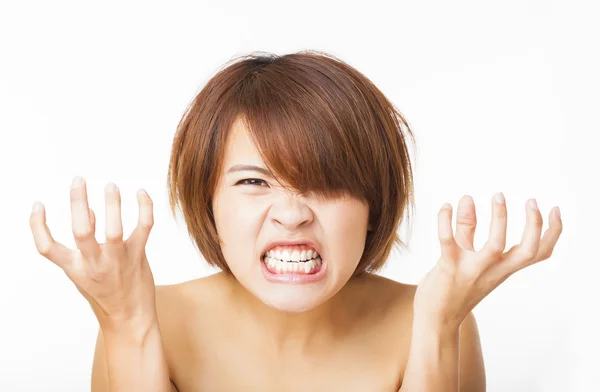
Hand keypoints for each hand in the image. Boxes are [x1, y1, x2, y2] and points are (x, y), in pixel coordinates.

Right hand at [30, 176, 156, 331]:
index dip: (37, 226)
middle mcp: (94, 264)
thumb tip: (88, 208)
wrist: (129, 318)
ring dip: (113, 204)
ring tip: (111, 185)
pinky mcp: (138, 257)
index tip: (38, 204)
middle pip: (81, 231)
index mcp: (74, 268)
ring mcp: (117, 261)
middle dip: (77, 202)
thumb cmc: (106, 292)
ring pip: (114, 230)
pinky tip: (141, 193)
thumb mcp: (85, 271)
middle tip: (78, 179)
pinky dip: (144, 208)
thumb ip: (84, 242)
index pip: (46, 248)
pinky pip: (144, 228)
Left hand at [413, 193, 562, 330]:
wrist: (435, 319)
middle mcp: (493, 271)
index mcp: (503, 269)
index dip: (552, 232)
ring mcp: (472, 270)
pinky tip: (446, 206)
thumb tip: (468, 197)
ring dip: (499, 219)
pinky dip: (446, 221)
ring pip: (495, 246)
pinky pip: (449, 242)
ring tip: (498, 196)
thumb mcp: (466, 254)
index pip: (538, 253)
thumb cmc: (452, 286)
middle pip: (527, 252)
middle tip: (531, 201)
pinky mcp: (448, 269)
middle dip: (534, 225)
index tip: (553, 209)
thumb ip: (467, 227)